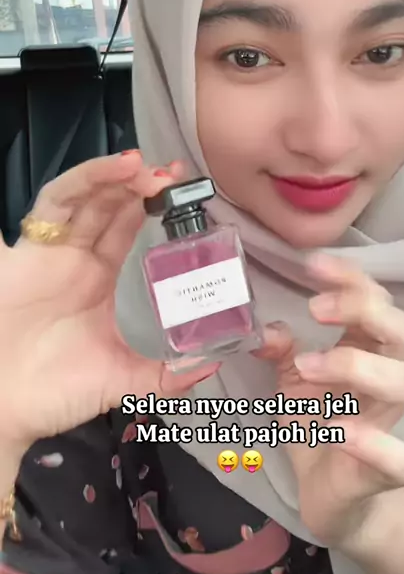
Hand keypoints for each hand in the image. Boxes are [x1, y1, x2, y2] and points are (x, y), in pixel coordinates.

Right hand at [0, 152, 218, 450]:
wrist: (3, 407)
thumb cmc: (56, 393)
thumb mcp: (124, 381)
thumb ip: (166, 374)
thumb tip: (212, 363)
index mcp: (100, 284)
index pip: (131, 231)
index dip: (156, 209)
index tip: (189, 193)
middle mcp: (78, 261)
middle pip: (112, 207)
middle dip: (143, 186)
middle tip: (175, 173)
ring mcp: (52, 251)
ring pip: (87, 197)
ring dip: (117, 176)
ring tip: (148, 168)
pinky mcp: (28, 247)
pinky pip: (55, 202)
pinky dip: (86, 179)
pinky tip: (118, 167)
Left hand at [258, 255, 403, 549]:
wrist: (330, 496)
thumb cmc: (317, 423)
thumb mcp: (290, 381)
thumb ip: (278, 350)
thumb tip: (258, 328)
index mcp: (366, 348)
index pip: (373, 300)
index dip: (350, 278)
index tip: (314, 265)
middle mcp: (385, 377)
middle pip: (399, 331)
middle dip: (362, 310)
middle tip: (314, 309)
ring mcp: (388, 423)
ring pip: (403, 383)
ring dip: (356, 366)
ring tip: (306, 367)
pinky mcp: (386, 472)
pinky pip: (403, 459)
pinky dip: (376, 445)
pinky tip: (340, 431)